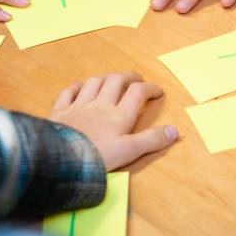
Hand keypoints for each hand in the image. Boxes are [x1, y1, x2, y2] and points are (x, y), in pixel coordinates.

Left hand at [50, 72, 178, 170]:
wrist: (62, 159)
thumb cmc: (98, 156)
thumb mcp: (130, 152)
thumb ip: (152, 140)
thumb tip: (175, 130)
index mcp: (119, 115)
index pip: (138, 93)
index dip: (150, 88)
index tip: (158, 91)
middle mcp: (100, 105)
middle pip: (116, 81)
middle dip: (128, 77)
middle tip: (136, 79)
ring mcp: (79, 106)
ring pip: (94, 83)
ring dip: (105, 78)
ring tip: (111, 81)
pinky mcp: (61, 111)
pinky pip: (68, 92)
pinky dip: (75, 87)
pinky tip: (79, 86)